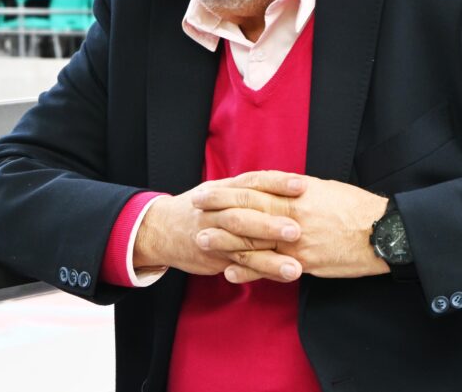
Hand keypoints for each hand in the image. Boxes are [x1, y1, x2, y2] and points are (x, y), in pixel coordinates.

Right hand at [133, 172, 306, 281]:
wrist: (161, 229)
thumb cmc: (202, 207)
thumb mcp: (220, 190)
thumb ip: (250, 189)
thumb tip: (290, 183)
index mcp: (223, 189)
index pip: (251, 182)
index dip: (276, 182)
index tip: (300, 185)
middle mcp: (217, 211)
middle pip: (244, 215)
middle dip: (270, 223)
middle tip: (297, 230)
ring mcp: (214, 237)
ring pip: (242, 247)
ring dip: (270, 259)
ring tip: (295, 268)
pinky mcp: (214, 259)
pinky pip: (239, 267)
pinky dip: (260, 273)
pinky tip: (281, 278)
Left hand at [193, 172, 389, 283]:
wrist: (384, 233)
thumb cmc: (357, 208)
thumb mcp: (326, 189)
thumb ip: (297, 190)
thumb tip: (278, 187)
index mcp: (298, 193)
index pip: (255, 189)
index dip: (229, 190)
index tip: (208, 189)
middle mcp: (293, 215)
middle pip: (248, 211)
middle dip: (219, 210)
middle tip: (195, 208)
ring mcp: (297, 241)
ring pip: (255, 240)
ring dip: (226, 241)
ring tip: (203, 240)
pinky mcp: (305, 263)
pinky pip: (271, 267)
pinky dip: (249, 270)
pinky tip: (230, 272)